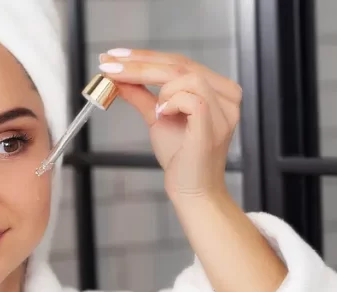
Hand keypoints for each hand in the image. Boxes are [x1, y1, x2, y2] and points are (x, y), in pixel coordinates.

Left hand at [97, 49, 240, 199]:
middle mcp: (227, 97)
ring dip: (161, 89)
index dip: (146, 56)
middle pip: (181, 64)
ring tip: (157, 111)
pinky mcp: (215, 126)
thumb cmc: (181, 157)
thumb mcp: (158, 117)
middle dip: (139, 64)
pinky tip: (163, 115)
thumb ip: (142, 94)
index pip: (180, 61)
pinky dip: (170, 102)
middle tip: (109, 65)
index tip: (115, 56)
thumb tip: (118, 75)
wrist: (192, 191)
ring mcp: (224, 112)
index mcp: (217, 90)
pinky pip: (191, 98)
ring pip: (186, 76)